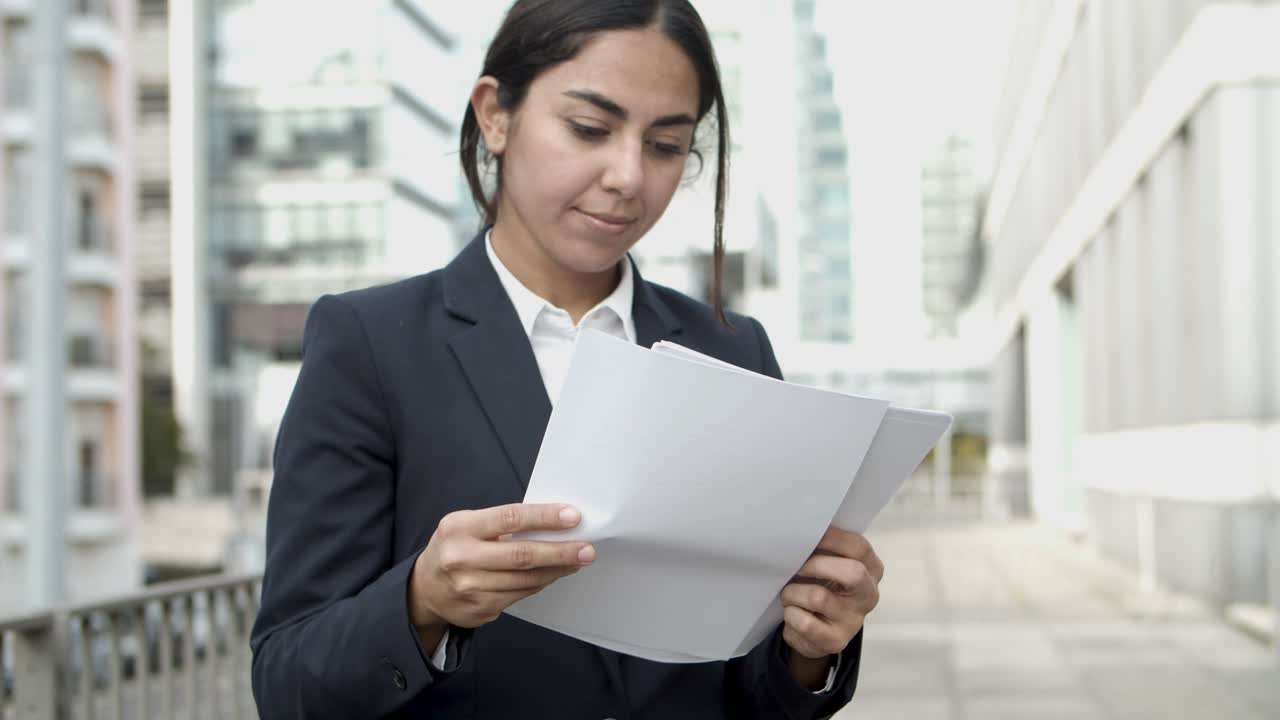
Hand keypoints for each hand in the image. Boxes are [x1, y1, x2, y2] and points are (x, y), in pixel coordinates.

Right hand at [409, 504, 594, 635]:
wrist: (424, 589)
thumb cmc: (454, 548)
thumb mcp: (467, 525)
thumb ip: (502, 524)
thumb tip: (551, 523)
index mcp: (459, 528)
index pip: (510, 518)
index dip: (544, 517)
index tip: (573, 517)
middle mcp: (462, 558)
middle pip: (522, 555)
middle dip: (560, 551)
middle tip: (586, 549)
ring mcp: (470, 588)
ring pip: (525, 579)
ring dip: (556, 569)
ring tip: (576, 560)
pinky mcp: (480, 609)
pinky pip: (520, 595)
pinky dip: (541, 583)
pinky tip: (553, 574)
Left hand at [781, 528, 882, 663]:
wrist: (818, 632)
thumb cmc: (823, 587)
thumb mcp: (831, 565)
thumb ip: (825, 550)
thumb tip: (800, 534)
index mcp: (872, 570)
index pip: (859, 547)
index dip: (832, 538)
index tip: (808, 536)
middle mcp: (869, 596)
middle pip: (853, 573)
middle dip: (816, 565)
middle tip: (796, 568)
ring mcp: (854, 621)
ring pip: (818, 597)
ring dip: (793, 592)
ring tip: (788, 594)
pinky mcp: (836, 641)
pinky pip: (805, 623)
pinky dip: (790, 615)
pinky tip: (792, 613)